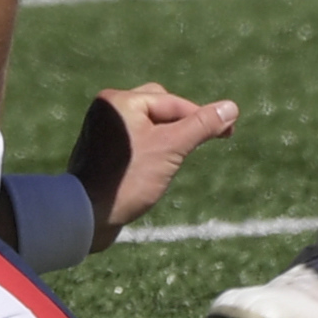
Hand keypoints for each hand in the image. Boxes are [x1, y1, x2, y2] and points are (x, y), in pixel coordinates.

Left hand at [69, 82, 238, 242]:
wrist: (87, 216)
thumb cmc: (128, 179)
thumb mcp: (171, 148)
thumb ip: (201, 125)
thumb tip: (231, 107)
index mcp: (120, 101)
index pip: (173, 103)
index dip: (202, 118)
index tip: (228, 133)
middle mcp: (107, 110)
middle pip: (159, 109)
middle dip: (180, 127)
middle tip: (195, 147)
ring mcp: (100, 131)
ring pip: (147, 127)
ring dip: (166, 141)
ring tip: (171, 164)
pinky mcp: (99, 152)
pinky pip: (134, 143)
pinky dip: (149, 152)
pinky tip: (152, 172)